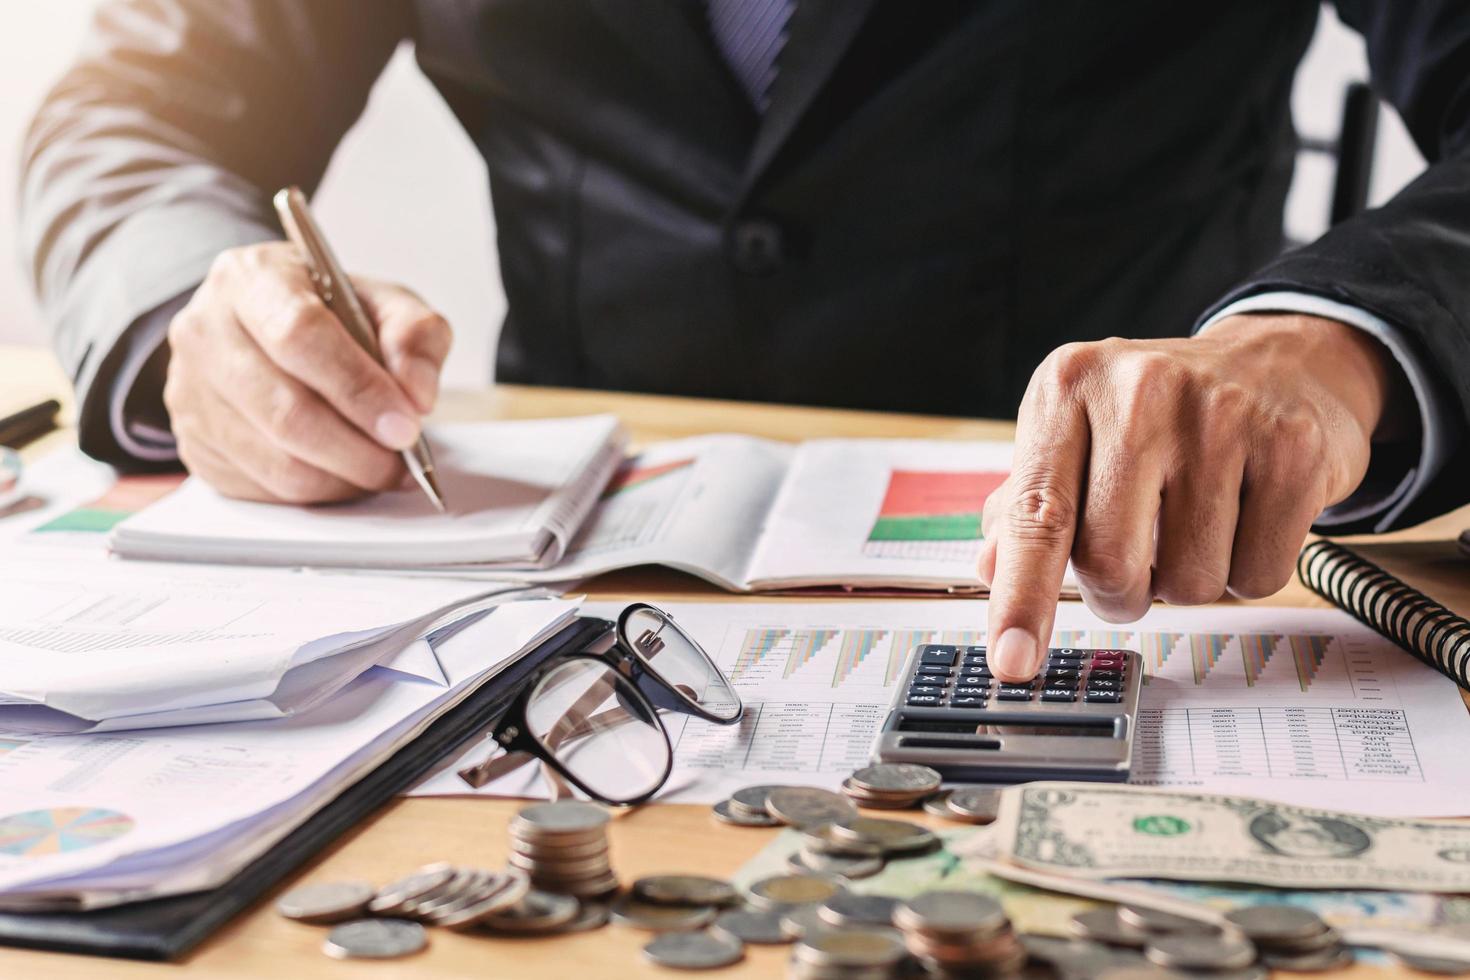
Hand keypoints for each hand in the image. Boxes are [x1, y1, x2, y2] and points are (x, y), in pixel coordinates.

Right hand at [164, 242, 451, 502]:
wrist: (265, 329)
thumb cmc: (329, 314)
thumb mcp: (384, 302)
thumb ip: (414, 336)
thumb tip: (417, 396)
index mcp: (252, 278)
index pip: (300, 335)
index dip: (358, 388)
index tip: (405, 426)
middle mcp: (205, 332)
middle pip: (285, 411)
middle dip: (358, 449)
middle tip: (404, 462)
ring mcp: (190, 392)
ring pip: (275, 461)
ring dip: (344, 478)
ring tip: (385, 470)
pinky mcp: (194, 442)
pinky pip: (264, 487)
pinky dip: (318, 491)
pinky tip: (347, 474)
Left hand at [977, 314, 1394, 681]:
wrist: (1280, 363)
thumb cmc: (1158, 413)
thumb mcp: (1077, 434)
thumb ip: (1028, 504)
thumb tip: (992, 568)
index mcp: (1069, 387)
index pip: (1036, 514)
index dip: (1021, 599)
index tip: (1012, 663)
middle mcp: (1141, 390)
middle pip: (1110, 563)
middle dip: (1118, 594)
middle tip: (1133, 566)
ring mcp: (1223, 415)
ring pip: (1187, 582)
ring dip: (1184, 581)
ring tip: (1193, 523)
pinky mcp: (1293, 448)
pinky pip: (1255, 576)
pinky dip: (1244, 572)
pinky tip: (1243, 516)